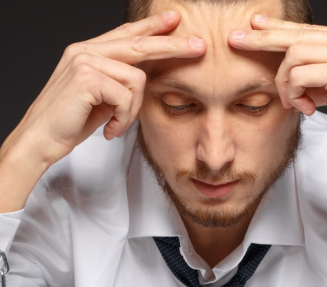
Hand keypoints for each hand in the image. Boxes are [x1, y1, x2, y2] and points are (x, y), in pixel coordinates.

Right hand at [2, 11, 205, 166]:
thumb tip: (144, 78)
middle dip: (173, 46)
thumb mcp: (100, 97)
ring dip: (132, 110)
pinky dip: (123, 118)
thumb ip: (119, 81)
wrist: (40, 139)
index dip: (151, 26)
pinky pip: (126, 97)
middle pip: (140, 43)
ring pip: (136, 79)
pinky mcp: (86, 77)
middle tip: (200, 47)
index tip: (174, 20)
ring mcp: (85, 60)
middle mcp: (85, 50)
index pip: (126, 33)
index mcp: (89, 52)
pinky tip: (109, 129)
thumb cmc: (71, 121)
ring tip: (117, 125)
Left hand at [229, 16, 326, 156]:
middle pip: (295, 35)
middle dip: (262, 39)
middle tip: (236, 40)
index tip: (256, 26)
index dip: (278, 28)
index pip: (307, 30)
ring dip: (284, 82)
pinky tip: (304, 107)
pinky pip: (300, 75)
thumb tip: (289, 80)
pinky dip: (294, 93)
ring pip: (294, 55)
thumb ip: (314, 79)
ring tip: (290, 102)